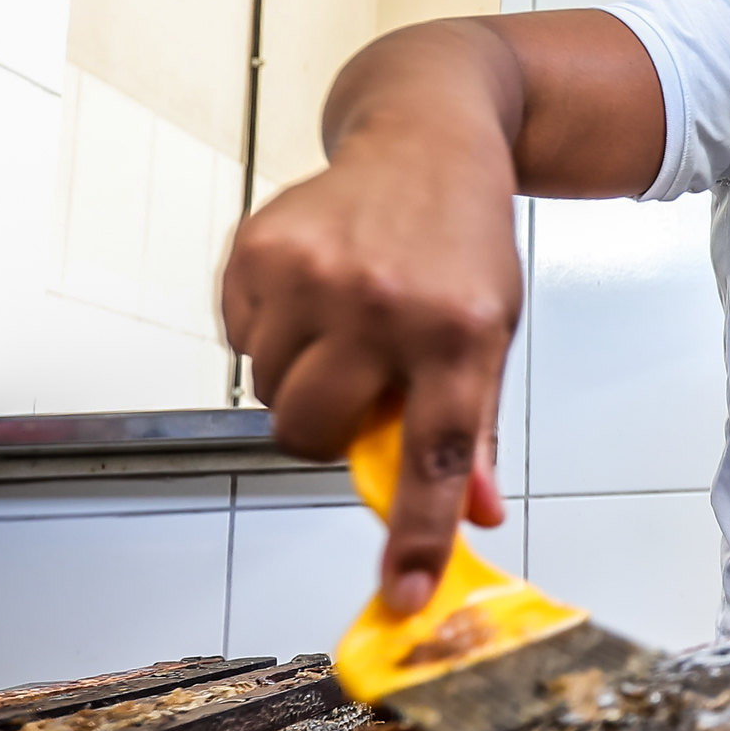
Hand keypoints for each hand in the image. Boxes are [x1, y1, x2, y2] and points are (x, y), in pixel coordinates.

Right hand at [221, 127, 517, 615]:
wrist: (429, 135)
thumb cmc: (462, 240)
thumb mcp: (492, 329)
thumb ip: (475, 426)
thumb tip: (475, 515)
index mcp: (460, 333)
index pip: (436, 457)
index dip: (418, 538)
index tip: (405, 595)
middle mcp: (387, 304)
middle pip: (311, 433)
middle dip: (322, 431)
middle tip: (352, 390)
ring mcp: (317, 274)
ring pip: (268, 390)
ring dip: (298, 374)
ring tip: (342, 321)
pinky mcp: (260, 248)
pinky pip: (237, 338)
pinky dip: (267, 330)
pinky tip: (313, 290)